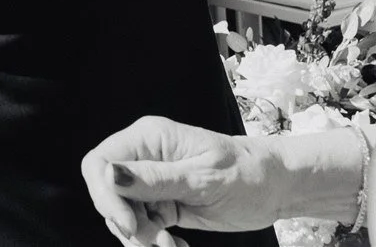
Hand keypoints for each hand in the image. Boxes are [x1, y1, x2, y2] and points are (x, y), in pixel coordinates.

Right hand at [82, 116, 285, 242]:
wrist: (275, 188)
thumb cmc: (247, 174)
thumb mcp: (201, 179)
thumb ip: (154, 178)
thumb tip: (109, 174)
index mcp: (150, 138)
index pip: (99, 163)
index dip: (104, 196)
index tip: (129, 224)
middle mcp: (145, 157)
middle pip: (107, 195)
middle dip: (127, 225)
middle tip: (158, 241)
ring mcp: (152, 181)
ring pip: (122, 216)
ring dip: (142, 239)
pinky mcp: (161, 203)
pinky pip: (141, 227)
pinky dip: (153, 243)